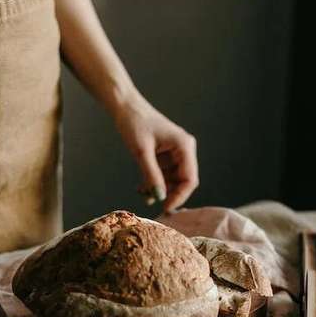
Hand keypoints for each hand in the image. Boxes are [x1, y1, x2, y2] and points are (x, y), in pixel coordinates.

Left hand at [113, 93, 198, 212]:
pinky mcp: (165, 155)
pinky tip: (142, 188)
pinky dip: (154, 183)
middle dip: (169, 194)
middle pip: (183, 181)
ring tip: (143, 194)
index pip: (190, 179)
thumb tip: (160, 197)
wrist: (125, 107)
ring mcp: (175, 153)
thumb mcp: (141, 152)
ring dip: (159, 190)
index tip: (166, 208)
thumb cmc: (134, 123)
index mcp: (184, 146)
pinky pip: (164, 175)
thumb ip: (151, 175)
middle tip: (155, 206)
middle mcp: (184, 150)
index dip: (179, 196)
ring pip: (173, 180)